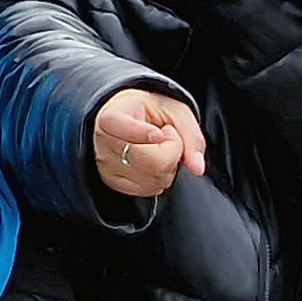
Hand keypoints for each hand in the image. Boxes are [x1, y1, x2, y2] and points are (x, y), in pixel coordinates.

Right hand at [91, 87, 205, 199]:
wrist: (125, 119)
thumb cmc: (147, 111)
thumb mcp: (174, 110)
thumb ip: (190, 134)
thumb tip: (197, 168)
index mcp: (111, 117)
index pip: (122, 128)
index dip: (142, 134)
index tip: (158, 134)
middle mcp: (104, 143)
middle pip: (152, 162)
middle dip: (172, 150)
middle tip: (167, 136)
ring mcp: (106, 166)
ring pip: (154, 180)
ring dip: (168, 166)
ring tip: (158, 148)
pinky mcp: (113, 183)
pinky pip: (149, 190)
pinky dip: (160, 178)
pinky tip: (152, 161)